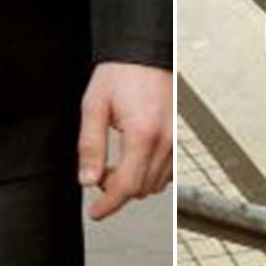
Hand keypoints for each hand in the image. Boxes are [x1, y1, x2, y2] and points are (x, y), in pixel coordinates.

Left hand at [77, 64, 172, 220]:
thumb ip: (90, 146)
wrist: (144, 52)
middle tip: (99, 173)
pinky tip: (134, 159)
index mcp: (142, 135)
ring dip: (133, 182)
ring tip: (114, 163)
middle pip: (141, 189)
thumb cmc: (120, 73)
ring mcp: (174, 140)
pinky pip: (167, 171)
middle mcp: (164, 141)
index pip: (126, 186)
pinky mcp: (178, 138)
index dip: (108, 205)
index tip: (96, 212)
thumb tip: (87, 179)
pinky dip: (149, 174)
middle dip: (117, 190)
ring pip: (155, 184)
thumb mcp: (94, 106)